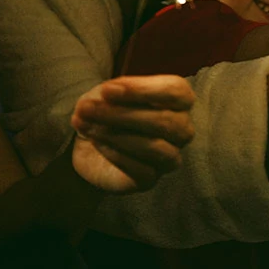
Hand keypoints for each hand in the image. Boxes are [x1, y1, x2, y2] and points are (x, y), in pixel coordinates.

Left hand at [70, 75, 195, 192]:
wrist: (88, 144)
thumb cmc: (106, 111)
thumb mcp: (104, 94)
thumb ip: (110, 92)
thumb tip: (108, 95)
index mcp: (177, 101)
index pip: (176, 90)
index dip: (142, 89)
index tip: (106, 90)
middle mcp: (181, 129)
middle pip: (165, 121)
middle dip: (121, 114)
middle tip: (87, 109)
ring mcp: (169, 156)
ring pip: (156, 148)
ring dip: (116, 135)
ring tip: (87, 126)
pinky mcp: (151, 178)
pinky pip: (143, 170)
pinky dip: (115, 154)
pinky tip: (95, 142)